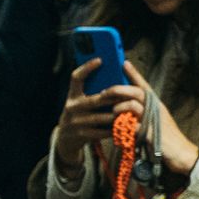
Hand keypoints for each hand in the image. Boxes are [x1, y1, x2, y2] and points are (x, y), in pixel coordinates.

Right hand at [55, 58, 121, 175]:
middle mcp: (72, 107)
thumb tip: (116, 76)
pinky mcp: (81, 134)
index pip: (76, 78)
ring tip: (132, 111)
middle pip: (97, 99)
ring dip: (118, 114)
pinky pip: (102, 131)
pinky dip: (115, 128)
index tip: (100, 59)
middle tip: (130, 94)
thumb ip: (93, 91)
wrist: (66, 139)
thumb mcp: (82, 101)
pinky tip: (125, 126)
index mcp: (72, 95)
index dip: (86, 68)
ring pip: (102, 117)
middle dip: (115, 97)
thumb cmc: (82, 115)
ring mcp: (75, 122)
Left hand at [118, 62, 197, 175]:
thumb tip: (126, 107)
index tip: (125, 62)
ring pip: (132, 106)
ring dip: (118, 109)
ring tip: (112, 114)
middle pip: (136, 92)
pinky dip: (122, 127)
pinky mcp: (150, 134)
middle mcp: (156, 109)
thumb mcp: (156, 122)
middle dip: (118, 89)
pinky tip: (116, 130)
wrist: (180, 154)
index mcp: (156, 105)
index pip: (144, 86)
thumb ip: (143, 114)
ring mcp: (154, 121)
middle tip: (104, 91)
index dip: (135, 74)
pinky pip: (131, 126)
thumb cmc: (166, 139)